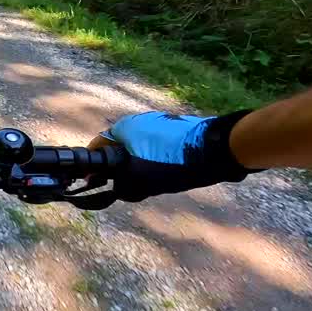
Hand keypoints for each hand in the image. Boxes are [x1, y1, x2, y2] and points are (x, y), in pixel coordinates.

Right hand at [89, 110, 256, 201]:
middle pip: (119, 148)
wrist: (218, 149)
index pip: (97, 146)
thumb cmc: (173, 163)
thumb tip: (118, 190)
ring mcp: (160, 122)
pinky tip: (167, 175)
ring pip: (139, 149)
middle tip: (126, 187)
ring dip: (139, 166)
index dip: (93, 167)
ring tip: (150, 184)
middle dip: (120, 168)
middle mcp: (140, 120)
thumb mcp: (140, 181)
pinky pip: (156, 147)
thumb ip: (121, 186)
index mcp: (125, 127)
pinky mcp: (177, 128)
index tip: (94, 182)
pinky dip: (155, 161)